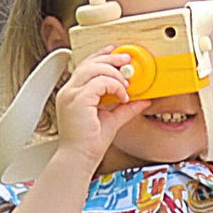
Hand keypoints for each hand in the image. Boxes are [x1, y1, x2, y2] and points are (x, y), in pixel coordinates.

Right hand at [51, 48, 145, 165]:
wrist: (79, 159)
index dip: (101, 56)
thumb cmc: (89, 144)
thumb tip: (143, 100)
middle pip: (89, 63)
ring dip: (115, 74)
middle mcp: (69, 91)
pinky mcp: (78, 101)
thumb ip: (126, 108)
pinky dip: (115, 86)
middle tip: (127, 61)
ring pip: (94, 68)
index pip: (85, 66)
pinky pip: (99, 82)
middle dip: (111, 59)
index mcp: (72, 93)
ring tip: (126, 86)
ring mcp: (71, 95)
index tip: (116, 53)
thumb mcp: (112, 120)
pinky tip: (122, 96)